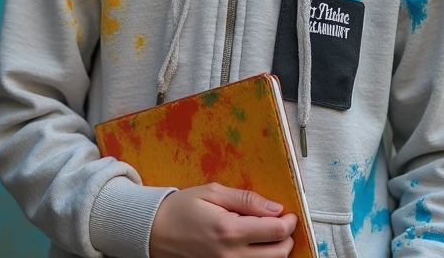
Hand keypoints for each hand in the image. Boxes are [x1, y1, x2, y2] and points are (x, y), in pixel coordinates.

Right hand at [149, 183, 297, 257]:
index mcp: (229, 230)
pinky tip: (254, 249)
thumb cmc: (180, 209)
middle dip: (287, 238)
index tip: (288, 214)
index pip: (276, 231)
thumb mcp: (213, 193)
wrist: (153, 233)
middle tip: (281, 225)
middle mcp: (231, 256)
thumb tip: (275, 208)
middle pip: (279, 254)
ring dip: (276, 252)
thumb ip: (246, 199)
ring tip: (268, 236)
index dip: (290, 222)